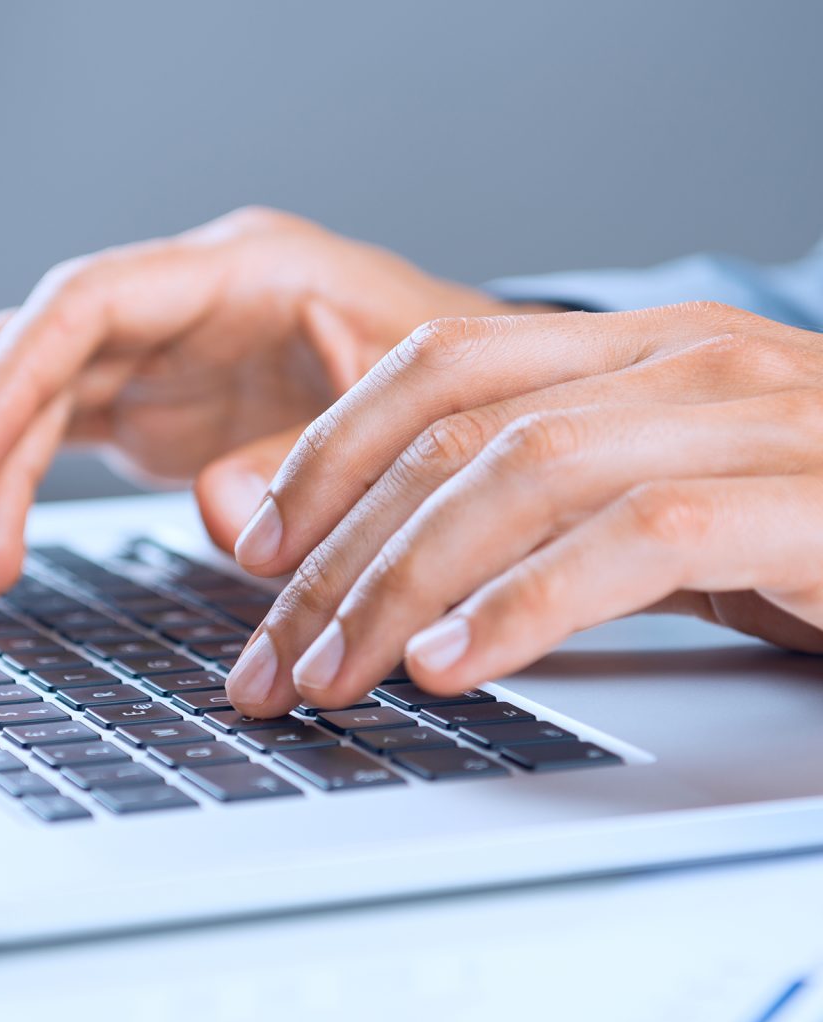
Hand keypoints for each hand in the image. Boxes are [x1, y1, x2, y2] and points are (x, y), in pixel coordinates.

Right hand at [0, 207, 529, 598]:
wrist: (477, 387)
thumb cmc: (456, 377)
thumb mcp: (406, 406)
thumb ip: (316, 455)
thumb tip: (216, 507)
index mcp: (241, 272)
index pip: (87, 304)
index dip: (11, 382)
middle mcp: (187, 304)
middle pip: (41, 353)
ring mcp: (168, 355)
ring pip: (38, 395)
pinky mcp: (162, 405)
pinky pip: (62, 431)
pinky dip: (15, 482)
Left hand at [224, 302, 822, 716]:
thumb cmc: (799, 524)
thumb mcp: (634, 495)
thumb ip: (514, 490)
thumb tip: (364, 506)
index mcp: (626, 348)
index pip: (435, 364)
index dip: (325, 453)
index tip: (255, 550)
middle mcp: (679, 360)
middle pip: (455, 434)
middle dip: (338, 554)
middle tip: (268, 655)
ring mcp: (751, 419)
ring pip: (525, 476)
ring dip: (404, 585)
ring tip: (333, 673)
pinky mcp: (811, 505)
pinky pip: (637, 544)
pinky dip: (526, 607)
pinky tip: (451, 664)